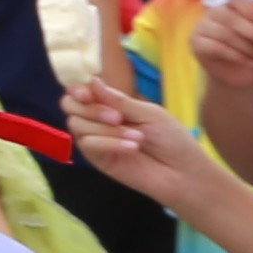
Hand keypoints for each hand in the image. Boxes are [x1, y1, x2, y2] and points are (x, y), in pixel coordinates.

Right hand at [59, 83, 190, 200]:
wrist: (183, 172)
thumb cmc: (172, 139)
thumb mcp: (149, 113)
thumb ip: (119, 100)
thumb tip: (92, 80)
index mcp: (111, 105)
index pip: (81, 92)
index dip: (77, 89)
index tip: (86, 94)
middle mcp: (98, 121)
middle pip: (70, 106)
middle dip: (90, 109)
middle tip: (117, 117)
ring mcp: (96, 140)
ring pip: (77, 125)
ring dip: (107, 129)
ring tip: (137, 138)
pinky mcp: (98, 159)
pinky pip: (88, 144)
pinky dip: (109, 143)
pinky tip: (131, 148)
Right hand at [190, 0, 252, 105]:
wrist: (247, 75)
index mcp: (232, 6)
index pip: (237, 1)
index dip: (252, 12)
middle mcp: (214, 13)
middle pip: (229, 17)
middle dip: (252, 32)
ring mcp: (202, 27)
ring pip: (223, 33)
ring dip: (246, 47)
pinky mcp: (196, 44)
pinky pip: (216, 47)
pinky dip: (236, 56)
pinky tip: (249, 62)